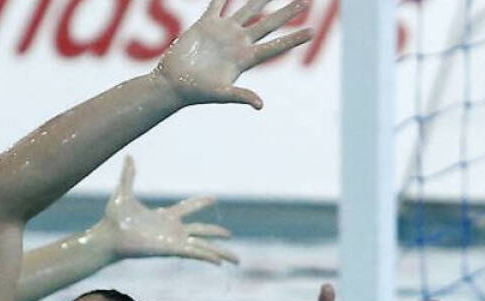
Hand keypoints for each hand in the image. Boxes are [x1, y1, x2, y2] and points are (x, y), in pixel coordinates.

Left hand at [95, 156, 237, 264]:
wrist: (107, 236)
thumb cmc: (113, 219)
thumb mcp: (123, 192)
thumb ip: (128, 175)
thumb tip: (127, 155)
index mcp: (164, 216)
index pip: (188, 208)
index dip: (200, 203)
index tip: (214, 198)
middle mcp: (172, 230)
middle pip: (201, 230)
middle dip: (216, 233)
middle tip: (230, 234)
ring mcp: (173, 241)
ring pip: (203, 246)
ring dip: (220, 251)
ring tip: (236, 259)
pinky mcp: (171, 249)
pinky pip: (194, 253)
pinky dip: (208, 256)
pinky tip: (220, 262)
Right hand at [154, 0, 313, 108]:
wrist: (172, 84)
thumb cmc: (195, 92)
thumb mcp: (220, 95)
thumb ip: (240, 96)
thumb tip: (260, 105)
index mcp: (244, 58)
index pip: (274, 46)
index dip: (293, 39)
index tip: (312, 31)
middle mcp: (237, 43)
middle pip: (268, 24)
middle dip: (286, 13)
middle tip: (305, 3)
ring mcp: (223, 32)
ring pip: (247, 10)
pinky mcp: (205, 25)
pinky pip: (217, 5)